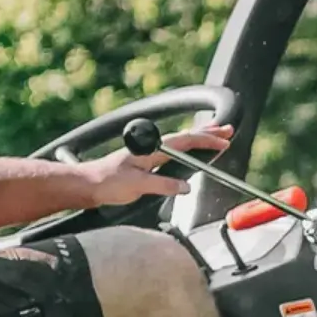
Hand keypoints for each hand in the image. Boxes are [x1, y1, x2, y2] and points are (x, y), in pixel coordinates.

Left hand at [79, 123, 234, 205]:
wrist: (88, 184)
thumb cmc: (107, 181)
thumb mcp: (137, 185)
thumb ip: (162, 185)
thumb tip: (184, 186)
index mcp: (152, 149)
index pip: (185, 141)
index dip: (206, 140)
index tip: (223, 141)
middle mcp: (153, 148)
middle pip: (186, 137)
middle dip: (208, 132)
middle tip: (227, 130)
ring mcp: (150, 153)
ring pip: (181, 142)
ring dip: (200, 138)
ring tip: (217, 134)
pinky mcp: (147, 162)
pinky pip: (174, 151)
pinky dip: (188, 148)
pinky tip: (193, 150)